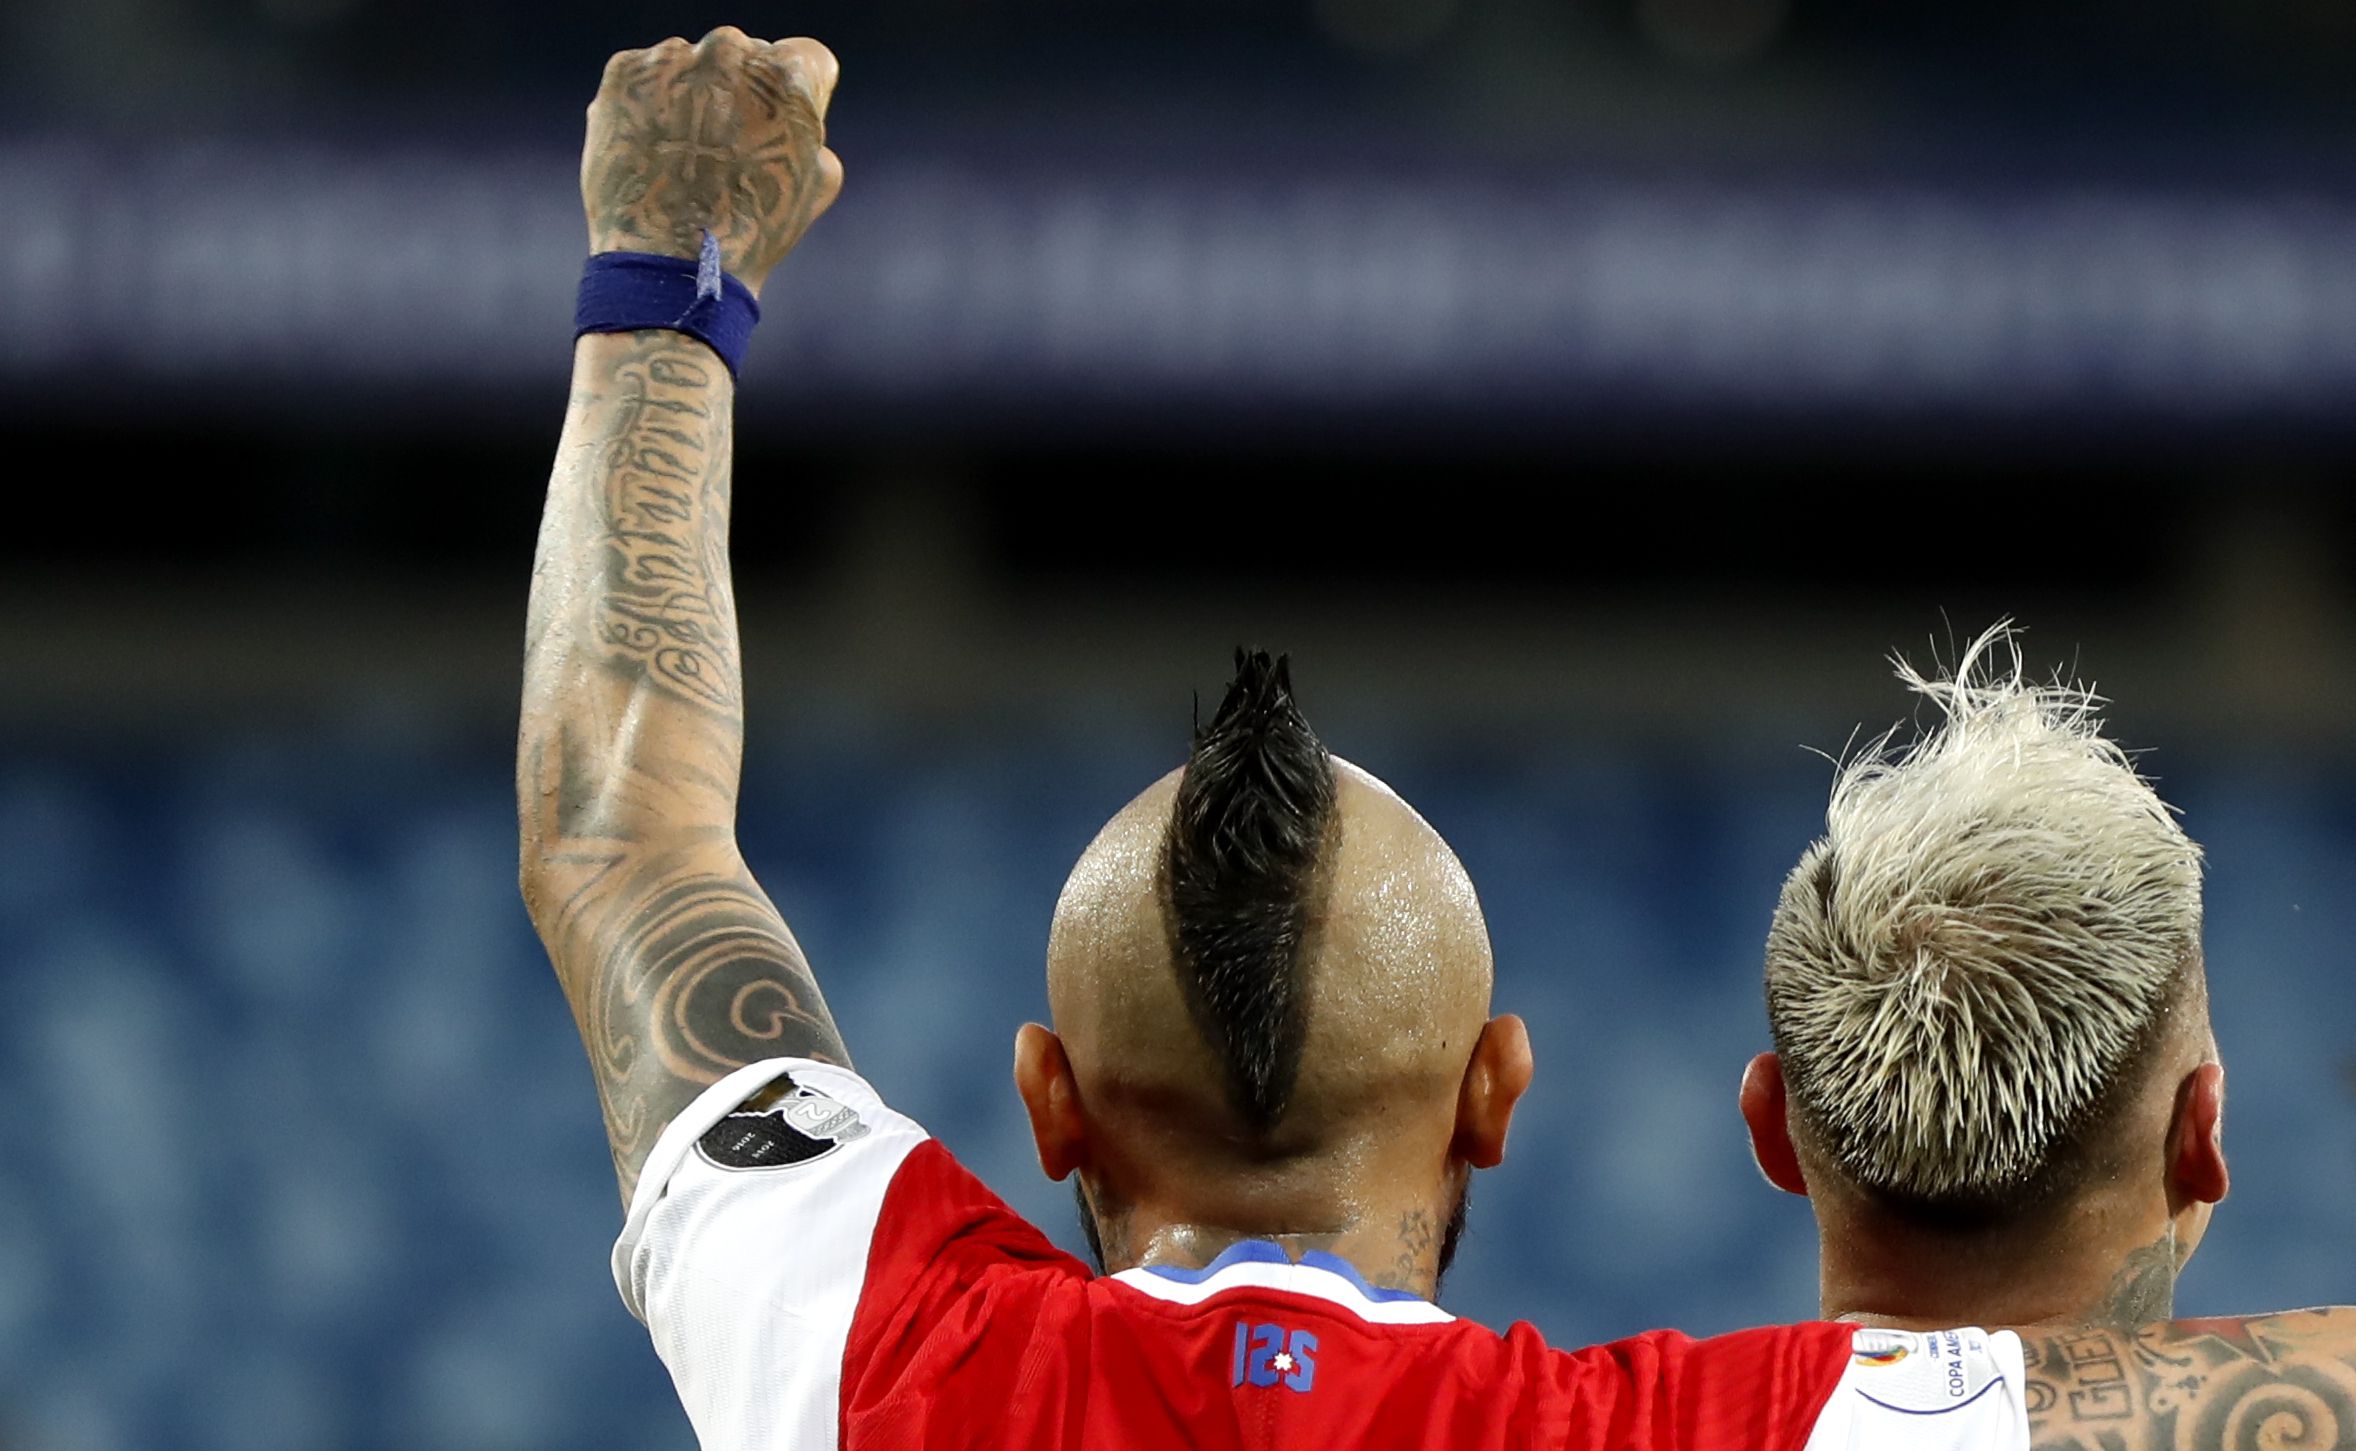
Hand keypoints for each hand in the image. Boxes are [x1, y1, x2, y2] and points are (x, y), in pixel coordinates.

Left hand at [582, 28, 842, 295]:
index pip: (804, 59)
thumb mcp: (818, 183)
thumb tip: (796, 119)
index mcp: (787, 74)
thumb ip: (813, 131)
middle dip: (741, 92)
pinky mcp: (624, 73)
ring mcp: (672, 57)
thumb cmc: (753, 230)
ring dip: (691, 96)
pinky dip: (651, 104)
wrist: (671, 263)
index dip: (796, 97)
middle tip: (729, 146)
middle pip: (744, 56)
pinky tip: (655, 149)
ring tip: (685, 156)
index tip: (779, 125)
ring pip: (691, 64)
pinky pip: (646, 76)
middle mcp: (729, 51)